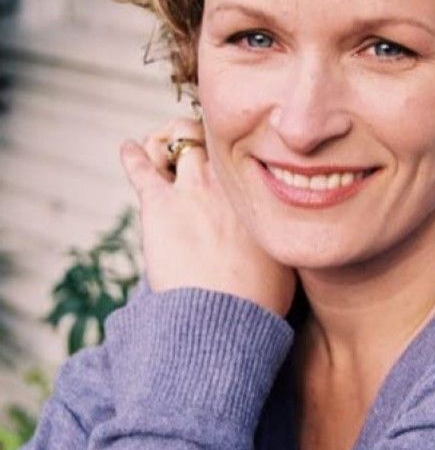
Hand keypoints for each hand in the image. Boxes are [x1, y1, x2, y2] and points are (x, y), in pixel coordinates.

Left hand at [120, 117, 296, 317]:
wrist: (225, 317)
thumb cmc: (259, 295)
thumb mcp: (285, 257)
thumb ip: (281, 234)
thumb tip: (291, 234)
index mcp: (256, 188)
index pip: (240, 147)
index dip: (228, 148)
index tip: (222, 156)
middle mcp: (225, 178)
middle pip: (208, 132)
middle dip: (196, 135)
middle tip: (187, 151)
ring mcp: (191, 187)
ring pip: (173, 139)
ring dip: (164, 143)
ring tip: (159, 154)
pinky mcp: (159, 203)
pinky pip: (141, 167)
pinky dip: (132, 156)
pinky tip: (127, 150)